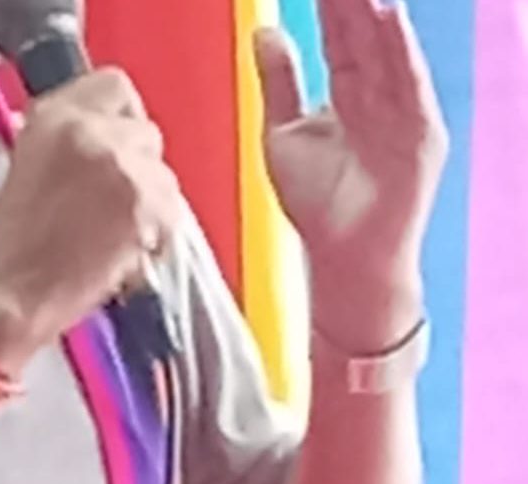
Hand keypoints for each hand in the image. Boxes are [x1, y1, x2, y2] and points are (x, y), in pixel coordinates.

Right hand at [0, 68, 184, 368]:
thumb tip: (97, 137)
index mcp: (55, 118)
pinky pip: (170, 212)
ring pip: (163, 174)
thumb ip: (64, 140)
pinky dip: (154, 232)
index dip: (116, 118)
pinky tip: (121, 252)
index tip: (110, 142)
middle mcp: (95, 133)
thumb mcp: (23, 168)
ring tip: (110, 233)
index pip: (114, 86)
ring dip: (146, 200)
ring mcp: (127, 170)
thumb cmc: (6, 249)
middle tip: (107, 200)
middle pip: (145, 132)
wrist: (9, 298)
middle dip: (134, 164)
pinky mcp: (149, 209)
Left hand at [256, 0, 447, 349]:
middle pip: (363, 38)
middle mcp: (377, 97)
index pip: (338, 39)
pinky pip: (408, 84)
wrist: (343, 255)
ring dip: (376, 15)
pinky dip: (399, 51)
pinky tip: (388, 17)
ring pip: (387, 52)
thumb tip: (265, 30)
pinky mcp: (420, 134)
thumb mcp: (283, 132)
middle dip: (351, 3)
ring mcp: (401, 113)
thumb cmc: (317, 202)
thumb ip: (280, 81)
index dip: (329, 6)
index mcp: (347, 94)